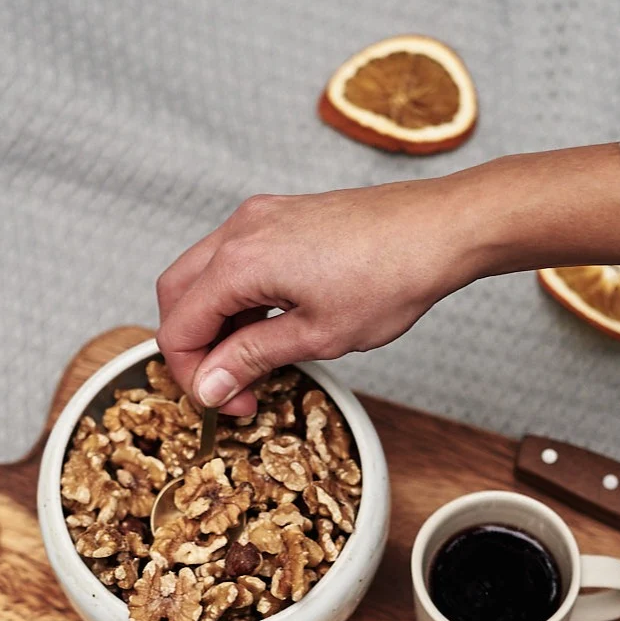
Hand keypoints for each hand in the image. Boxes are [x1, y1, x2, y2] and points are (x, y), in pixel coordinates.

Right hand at [155, 179, 479, 417]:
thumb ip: (252, 359)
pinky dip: (237, 298)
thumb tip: (210, 385)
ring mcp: (260, 218)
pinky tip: (269, 327)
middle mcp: (241, 230)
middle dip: (192, 347)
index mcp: (240, 262)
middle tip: (228, 385)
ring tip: (254, 362)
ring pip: (204, 276)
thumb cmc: (392, 276)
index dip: (193, 375)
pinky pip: (235, 260)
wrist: (441, 229)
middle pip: (178, 295)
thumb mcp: (317, 336)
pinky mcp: (282, 217)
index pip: (179, 327)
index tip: (225, 403)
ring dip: (215, 323)